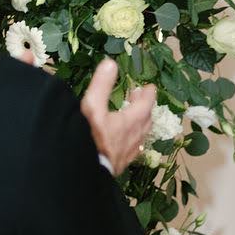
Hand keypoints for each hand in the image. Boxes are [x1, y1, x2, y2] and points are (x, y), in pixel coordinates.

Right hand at [81, 59, 156, 175]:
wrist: (84, 171)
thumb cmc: (88, 138)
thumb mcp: (92, 107)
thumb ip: (101, 85)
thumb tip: (110, 64)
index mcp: (130, 122)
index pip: (146, 104)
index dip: (148, 94)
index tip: (150, 87)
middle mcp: (134, 137)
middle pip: (146, 119)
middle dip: (144, 106)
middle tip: (138, 97)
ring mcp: (130, 152)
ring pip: (141, 134)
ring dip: (140, 122)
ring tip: (133, 116)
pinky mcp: (122, 163)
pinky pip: (134, 148)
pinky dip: (134, 138)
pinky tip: (126, 140)